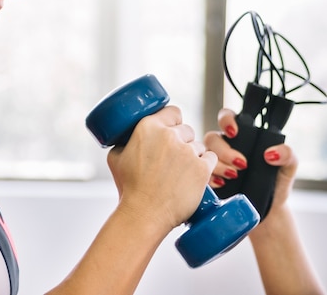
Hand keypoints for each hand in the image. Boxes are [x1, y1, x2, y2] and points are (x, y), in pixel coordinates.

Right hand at [107, 105, 216, 231]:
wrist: (143, 216)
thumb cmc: (129, 190)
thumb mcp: (115, 158)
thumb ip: (125, 142)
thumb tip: (130, 137)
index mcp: (148, 127)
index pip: (173, 112)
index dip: (174, 122)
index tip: (172, 131)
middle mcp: (170, 135)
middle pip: (186, 130)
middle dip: (182, 142)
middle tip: (172, 160)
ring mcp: (188, 151)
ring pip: (198, 146)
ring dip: (193, 156)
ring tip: (179, 174)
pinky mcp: (202, 168)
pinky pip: (211, 158)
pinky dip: (205, 166)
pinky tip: (194, 176)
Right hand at [203, 108, 297, 216]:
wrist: (270, 211)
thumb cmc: (277, 184)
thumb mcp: (289, 167)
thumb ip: (287, 154)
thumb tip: (270, 153)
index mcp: (243, 136)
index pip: (227, 117)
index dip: (226, 120)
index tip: (234, 132)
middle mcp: (225, 146)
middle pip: (212, 138)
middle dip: (225, 151)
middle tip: (242, 164)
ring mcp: (215, 163)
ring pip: (205, 154)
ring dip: (218, 165)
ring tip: (234, 176)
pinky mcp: (209, 179)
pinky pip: (200, 174)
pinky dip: (210, 178)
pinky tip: (222, 185)